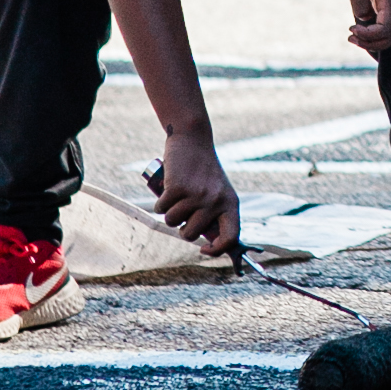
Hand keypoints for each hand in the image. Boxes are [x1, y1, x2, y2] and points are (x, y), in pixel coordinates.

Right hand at [151, 127, 239, 253]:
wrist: (193, 139)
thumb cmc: (204, 171)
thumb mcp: (218, 192)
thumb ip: (215, 214)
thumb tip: (207, 243)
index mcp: (230, 204)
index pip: (231, 237)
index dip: (217, 250)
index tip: (204, 249)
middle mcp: (216, 201)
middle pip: (190, 234)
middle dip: (181, 228)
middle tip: (182, 213)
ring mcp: (197, 195)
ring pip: (172, 222)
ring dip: (168, 213)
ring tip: (176, 197)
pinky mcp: (177, 188)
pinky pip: (160, 208)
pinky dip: (159, 202)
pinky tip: (166, 190)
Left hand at [336, 0, 390, 54]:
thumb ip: (359, 3)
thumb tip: (363, 20)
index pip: (386, 28)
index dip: (369, 35)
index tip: (351, 27)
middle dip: (373, 43)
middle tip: (351, 37)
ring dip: (374, 41)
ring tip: (353, 36)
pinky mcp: (384, 2)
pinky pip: (385, 26)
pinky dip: (373, 33)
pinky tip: (357, 29)